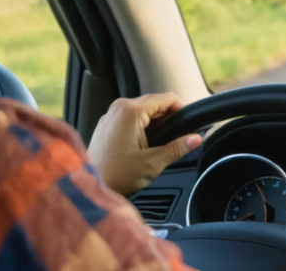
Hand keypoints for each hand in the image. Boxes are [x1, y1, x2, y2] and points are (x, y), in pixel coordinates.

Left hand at [87, 93, 202, 196]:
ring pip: (143, 110)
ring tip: (161, 143)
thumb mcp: (153, 163)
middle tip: (178, 137)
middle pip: (154, 103)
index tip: (190, 123)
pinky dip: (142, 126)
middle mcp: (119, 108)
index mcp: (131, 111)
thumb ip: (178, 148)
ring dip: (155, 123)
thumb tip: (196, 139)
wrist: (90, 188)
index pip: (166, 98)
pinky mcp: (107, 125)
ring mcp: (111, 115)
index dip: (182, 109)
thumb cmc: (115, 176)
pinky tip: (145, 144)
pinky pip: (130, 117)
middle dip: (169, 118)